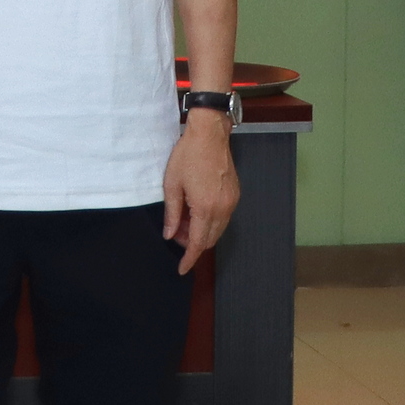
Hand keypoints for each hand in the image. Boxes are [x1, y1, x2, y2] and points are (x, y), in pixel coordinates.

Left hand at [162, 112, 239, 275]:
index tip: (182, 269)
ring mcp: (232, 202)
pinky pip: (223, 218)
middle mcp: (223, 209)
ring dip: (201, 232)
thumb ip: (172, 213)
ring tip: (182, 220)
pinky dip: (210, 222)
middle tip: (174, 232)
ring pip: (217, 230)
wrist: (210, 134)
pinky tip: (195, 211)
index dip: (189, 258)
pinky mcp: (235, 195)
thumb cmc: (188, 156)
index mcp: (205, 208)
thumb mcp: (172, 184)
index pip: (197, 243)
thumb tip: (169, 235)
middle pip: (209, 239)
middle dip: (192, 243)